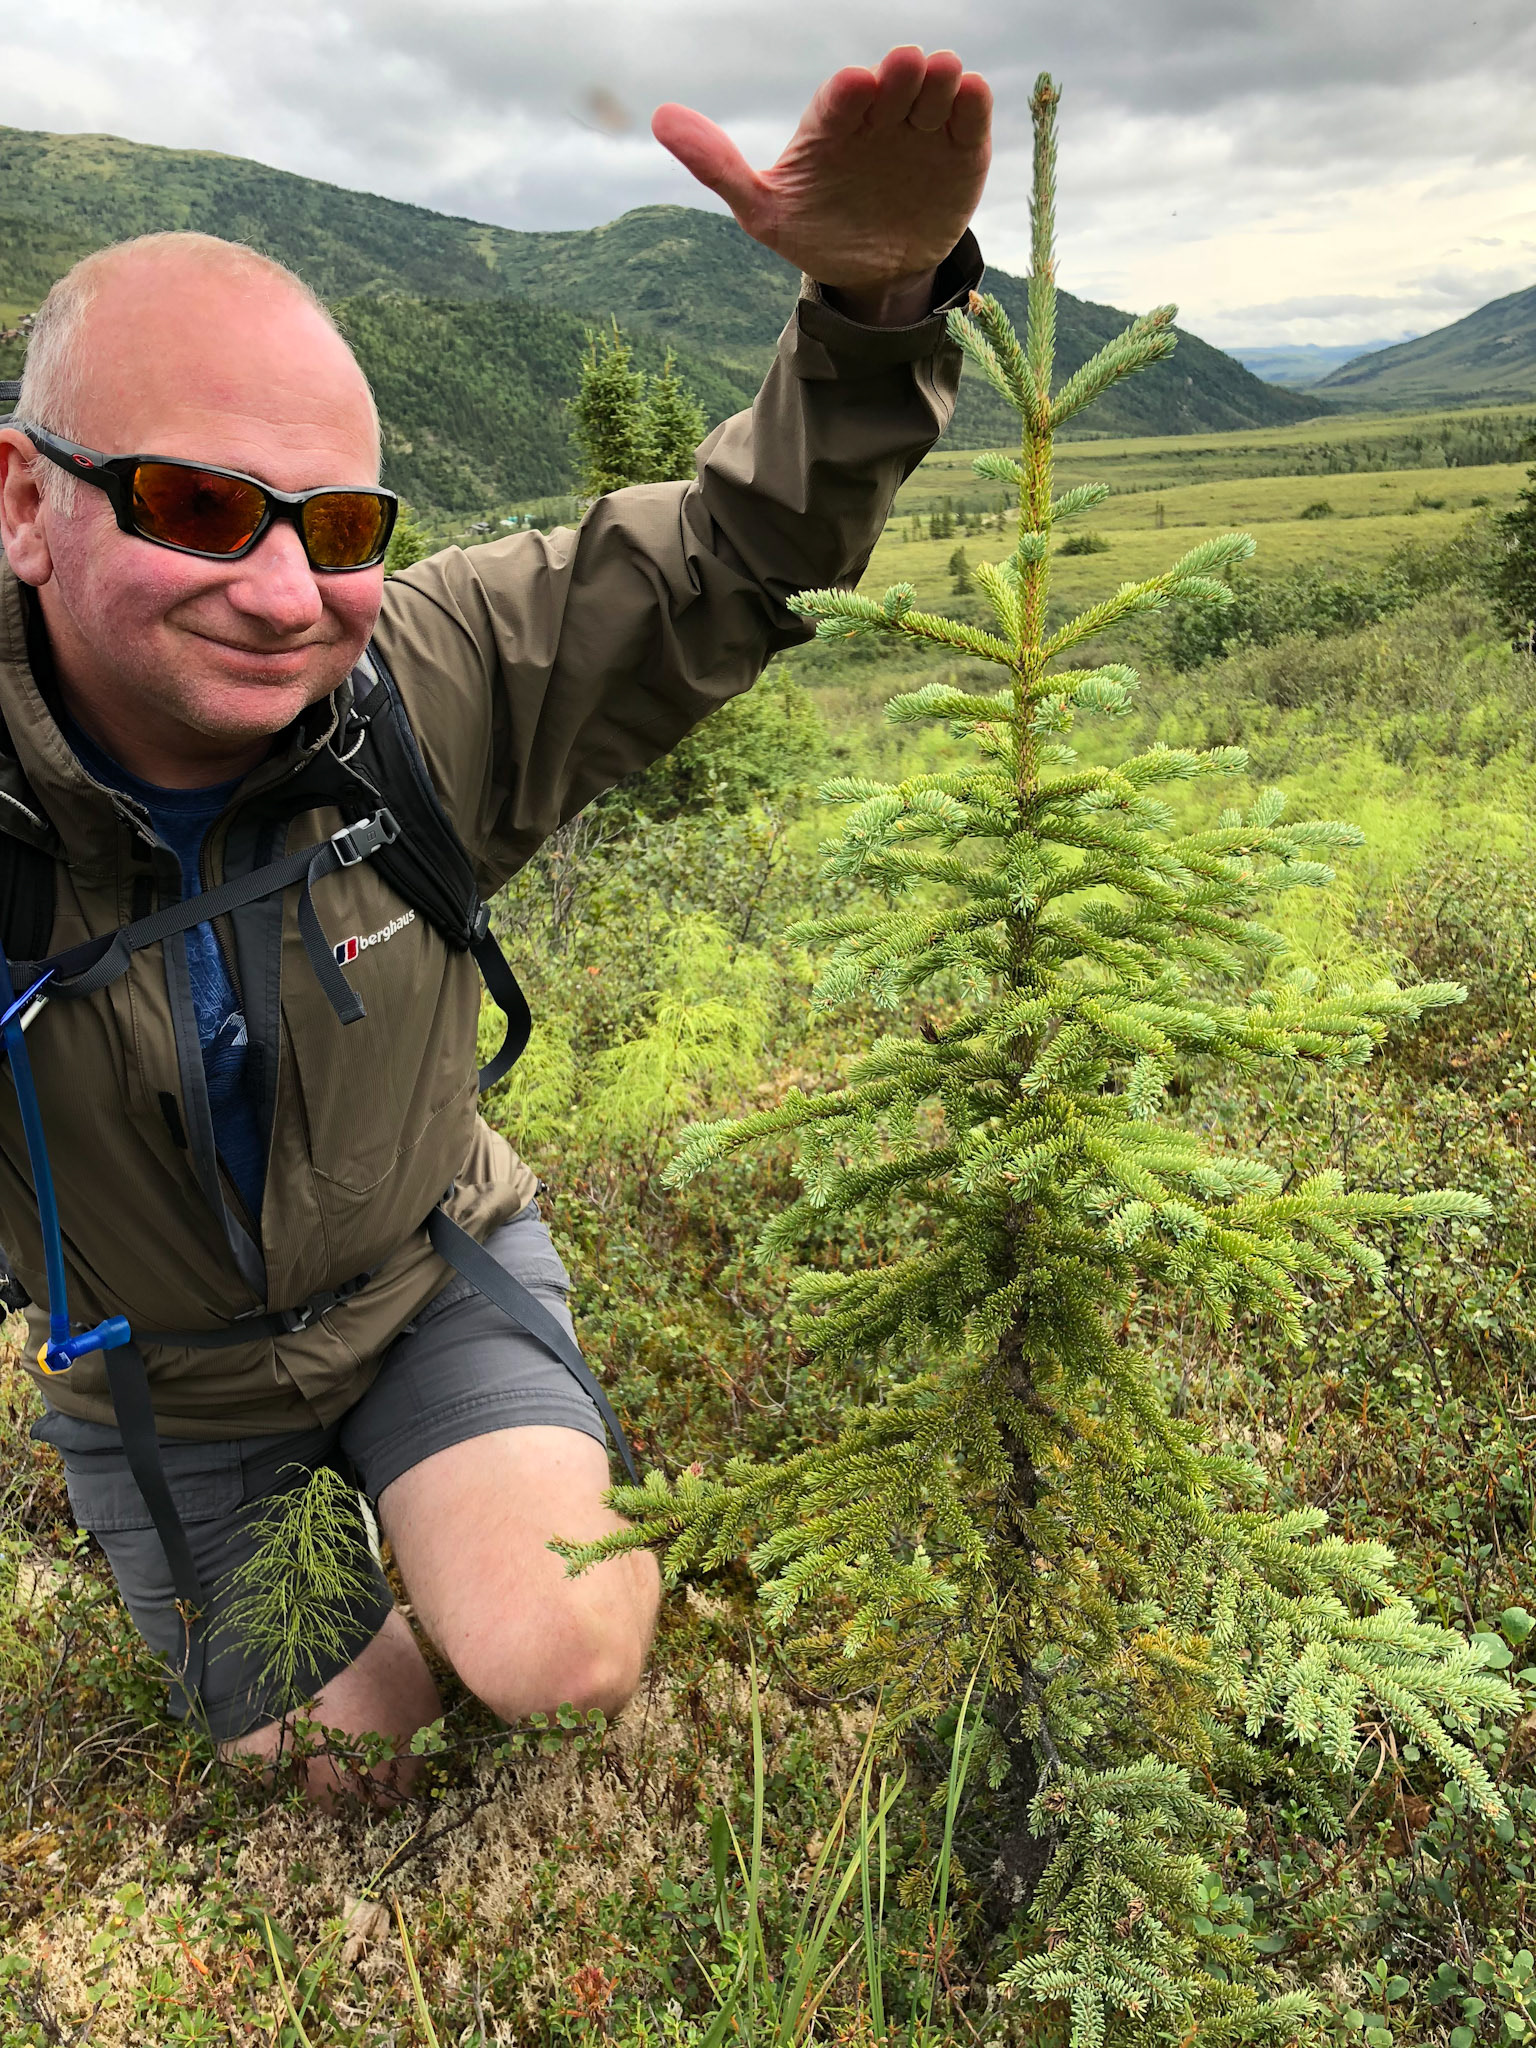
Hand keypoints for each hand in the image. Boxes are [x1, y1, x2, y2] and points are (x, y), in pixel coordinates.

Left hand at [653, 47, 990, 323]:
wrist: (872, 275)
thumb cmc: (814, 232)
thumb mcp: (763, 210)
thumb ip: (717, 166)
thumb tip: (659, 118)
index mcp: (832, 124)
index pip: (841, 98)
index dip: (849, 92)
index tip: (856, 89)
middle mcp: (879, 117)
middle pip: (893, 83)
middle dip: (899, 75)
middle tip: (903, 73)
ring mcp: (922, 130)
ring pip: (935, 90)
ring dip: (939, 81)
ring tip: (941, 81)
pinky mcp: (961, 151)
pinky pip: (970, 119)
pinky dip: (973, 105)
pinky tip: (968, 98)